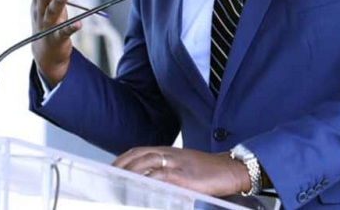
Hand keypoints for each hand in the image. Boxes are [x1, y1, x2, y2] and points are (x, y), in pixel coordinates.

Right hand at [30, 0, 81, 86]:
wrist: (45, 53)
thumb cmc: (49, 23)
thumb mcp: (50, 5)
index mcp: (38, 1)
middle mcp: (40, 12)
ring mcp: (47, 26)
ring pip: (52, 12)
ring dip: (59, 1)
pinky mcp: (56, 39)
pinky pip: (64, 32)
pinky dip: (71, 28)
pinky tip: (79, 23)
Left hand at [113, 146, 250, 196]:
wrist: (230, 169)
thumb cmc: (208, 170)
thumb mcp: (184, 165)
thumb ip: (166, 169)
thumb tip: (149, 181)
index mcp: (168, 151)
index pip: (138, 151)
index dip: (123, 159)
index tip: (111, 168)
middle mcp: (169, 154)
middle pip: (138, 156)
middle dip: (121, 166)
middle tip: (108, 178)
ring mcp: (176, 164)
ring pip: (146, 163)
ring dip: (129, 173)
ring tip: (118, 183)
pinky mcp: (183, 176)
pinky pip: (161, 177)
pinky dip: (148, 181)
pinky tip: (139, 188)